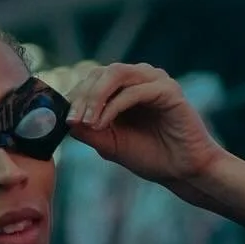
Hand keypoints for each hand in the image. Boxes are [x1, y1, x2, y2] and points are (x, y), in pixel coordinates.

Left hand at [67, 63, 221, 185]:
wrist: (182, 171)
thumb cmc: (149, 156)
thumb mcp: (109, 144)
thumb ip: (87, 130)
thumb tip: (64, 120)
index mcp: (125, 86)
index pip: (92, 79)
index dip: (74, 96)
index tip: (62, 120)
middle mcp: (140, 77)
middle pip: (101, 72)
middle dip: (82, 97)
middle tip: (72, 121)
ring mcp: (156, 81)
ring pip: (116, 74)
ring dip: (95, 97)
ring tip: (86, 121)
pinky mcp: (168, 91)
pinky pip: (134, 91)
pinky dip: (113, 106)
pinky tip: (102, 123)